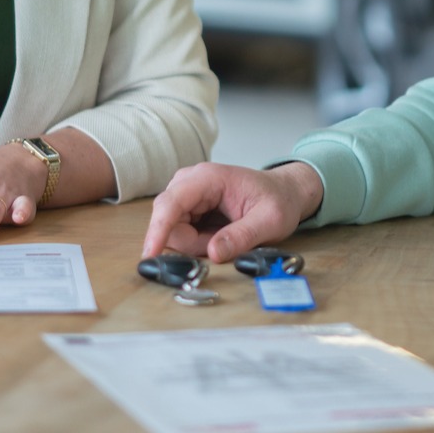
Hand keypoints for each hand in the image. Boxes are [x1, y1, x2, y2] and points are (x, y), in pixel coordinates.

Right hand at [142, 162, 323, 262]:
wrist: (284, 193)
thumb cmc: (278, 201)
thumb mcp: (270, 221)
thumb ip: (242, 236)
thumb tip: (213, 253)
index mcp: (209, 178)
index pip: (171, 203)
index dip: (158, 229)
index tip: (150, 254)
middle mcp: (191, 181)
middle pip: (168, 221)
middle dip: (191, 243)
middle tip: (224, 246)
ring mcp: (187, 194)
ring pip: (172, 230)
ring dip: (195, 244)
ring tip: (226, 237)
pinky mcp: (188, 207)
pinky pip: (180, 233)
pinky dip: (197, 243)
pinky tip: (218, 236)